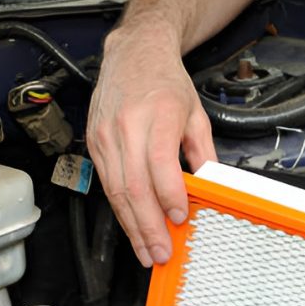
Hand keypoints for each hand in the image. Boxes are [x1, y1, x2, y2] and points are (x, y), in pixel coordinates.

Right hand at [87, 26, 215, 267]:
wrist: (133, 52)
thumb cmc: (165, 81)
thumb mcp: (195, 113)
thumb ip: (203, 152)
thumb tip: (210, 188)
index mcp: (158, 114)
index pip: (159, 163)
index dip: (168, 195)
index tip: (180, 218)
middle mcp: (127, 125)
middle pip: (133, 185)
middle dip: (148, 225)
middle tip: (161, 252)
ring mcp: (106, 135)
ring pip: (116, 191)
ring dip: (132, 226)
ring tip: (147, 251)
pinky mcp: (94, 143)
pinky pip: (107, 184)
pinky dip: (121, 210)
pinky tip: (133, 227)